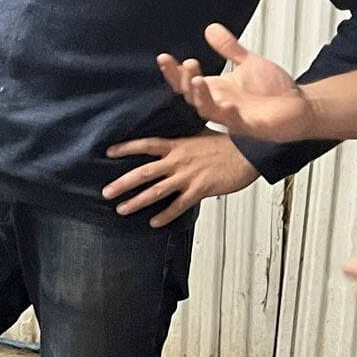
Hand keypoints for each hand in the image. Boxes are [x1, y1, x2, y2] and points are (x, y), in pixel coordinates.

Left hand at [104, 131, 258, 226]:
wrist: (250, 152)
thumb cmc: (229, 143)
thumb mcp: (201, 134)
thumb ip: (184, 138)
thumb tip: (173, 139)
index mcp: (177, 145)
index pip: (145, 145)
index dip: (126, 148)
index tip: (109, 152)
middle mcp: (178, 161)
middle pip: (144, 173)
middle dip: (123, 183)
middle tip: (106, 192)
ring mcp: (188, 177)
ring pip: (156, 191)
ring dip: (137, 201)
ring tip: (122, 209)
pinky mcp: (200, 190)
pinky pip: (178, 205)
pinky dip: (165, 215)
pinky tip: (154, 222)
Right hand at [158, 24, 315, 142]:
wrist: (302, 107)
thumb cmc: (274, 91)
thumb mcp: (249, 63)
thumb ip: (229, 48)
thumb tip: (211, 28)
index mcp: (217, 89)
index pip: (187, 82)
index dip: (173, 72)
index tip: (164, 57)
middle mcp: (220, 103)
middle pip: (191, 96)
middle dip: (186, 81)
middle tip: (189, 64)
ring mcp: (233, 117)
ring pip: (208, 110)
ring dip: (201, 97)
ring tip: (198, 81)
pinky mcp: (250, 127)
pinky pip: (235, 123)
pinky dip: (230, 115)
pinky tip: (229, 105)